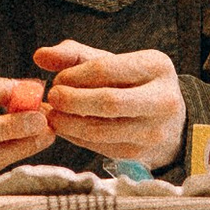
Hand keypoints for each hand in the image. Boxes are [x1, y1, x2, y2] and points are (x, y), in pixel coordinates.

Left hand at [33, 39, 186, 171]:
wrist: (169, 120)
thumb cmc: (133, 84)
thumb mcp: (112, 62)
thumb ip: (74, 55)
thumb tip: (40, 56)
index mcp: (156, 67)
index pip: (106, 70)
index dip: (75, 75)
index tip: (58, 79)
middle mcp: (162, 100)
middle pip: (108, 102)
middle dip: (72, 100)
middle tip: (52, 98)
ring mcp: (153, 131)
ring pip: (101, 129)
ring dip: (69, 123)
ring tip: (53, 114)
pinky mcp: (140, 154)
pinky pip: (100, 146)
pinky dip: (76, 137)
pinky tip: (66, 127)